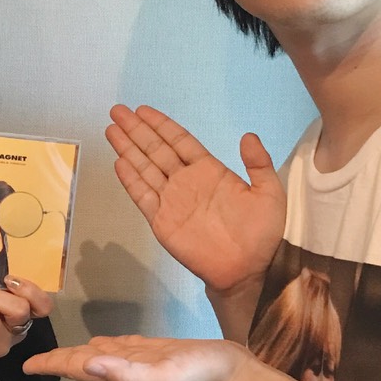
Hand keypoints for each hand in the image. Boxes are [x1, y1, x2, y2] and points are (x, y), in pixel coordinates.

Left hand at [23, 334, 251, 380]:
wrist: (230, 375)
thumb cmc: (197, 375)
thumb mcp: (161, 376)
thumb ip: (126, 373)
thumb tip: (89, 364)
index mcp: (120, 374)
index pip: (77, 368)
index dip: (51, 365)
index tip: (26, 365)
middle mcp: (125, 368)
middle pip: (84, 362)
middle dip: (59, 360)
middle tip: (34, 358)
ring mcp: (140, 360)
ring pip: (100, 356)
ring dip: (78, 354)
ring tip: (59, 352)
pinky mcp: (155, 352)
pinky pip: (122, 348)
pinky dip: (105, 346)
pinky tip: (100, 344)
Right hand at [107, 105, 284, 293]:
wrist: (246, 270)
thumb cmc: (261, 233)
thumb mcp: (269, 193)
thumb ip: (259, 164)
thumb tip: (248, 136)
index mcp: (209, 171)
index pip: (180, 141)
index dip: (161, 125)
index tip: (143, 110)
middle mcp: (186, 181)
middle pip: (156, 149)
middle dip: (137, 130)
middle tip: (117, 111)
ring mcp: (172, 200)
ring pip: (145, 168)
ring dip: (128, 148)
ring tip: (111, 130)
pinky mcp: (162, 221)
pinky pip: (143, 196)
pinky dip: (130, 179)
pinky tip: (119, 162)